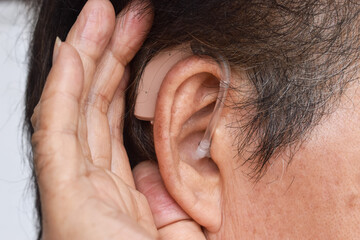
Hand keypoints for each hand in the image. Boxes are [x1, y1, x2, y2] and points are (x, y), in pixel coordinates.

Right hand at [30, 0, 205, 238]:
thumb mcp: (181, 228)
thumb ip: (164, 196)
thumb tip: (154, 167)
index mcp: (120, 192)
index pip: (114, 121)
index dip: (122, 77)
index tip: (135, 37)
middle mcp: (94, 185)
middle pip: (97, 107)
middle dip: (107, 54)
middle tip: (120, 12)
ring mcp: (75, 189)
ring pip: (78, 110)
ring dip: (87, 58)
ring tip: (100, 14)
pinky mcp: (64, 197)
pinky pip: (59, 132)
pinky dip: (64, 90)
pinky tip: (73, 53)